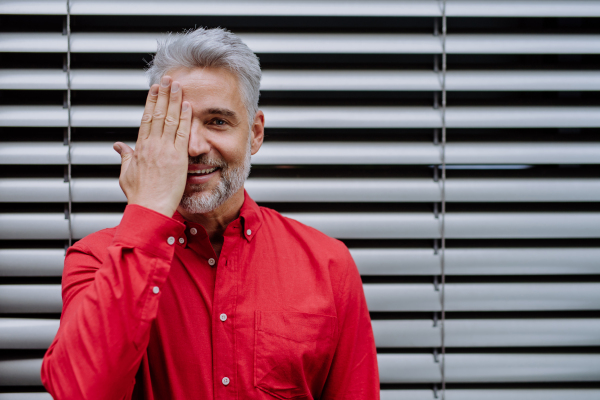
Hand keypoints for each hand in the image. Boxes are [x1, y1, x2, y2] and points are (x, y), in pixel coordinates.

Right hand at [113, 76, 191, 216]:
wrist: (149, 208)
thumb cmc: (139, 195)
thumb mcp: (126, 174)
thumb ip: (124, 157)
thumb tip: (118, 146)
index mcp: (140, 148)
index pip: (147, 119)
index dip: (151, 102)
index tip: (155, 89)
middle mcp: (152, 145)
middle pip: (158, 114)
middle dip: (163, 94)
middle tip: (168, 79)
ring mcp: (165, 150)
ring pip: (170, 119)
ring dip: (174, 100)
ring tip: (178, 85)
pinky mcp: (178, 158)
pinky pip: (183, 134)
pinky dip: (185, 119)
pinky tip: (187, 106)